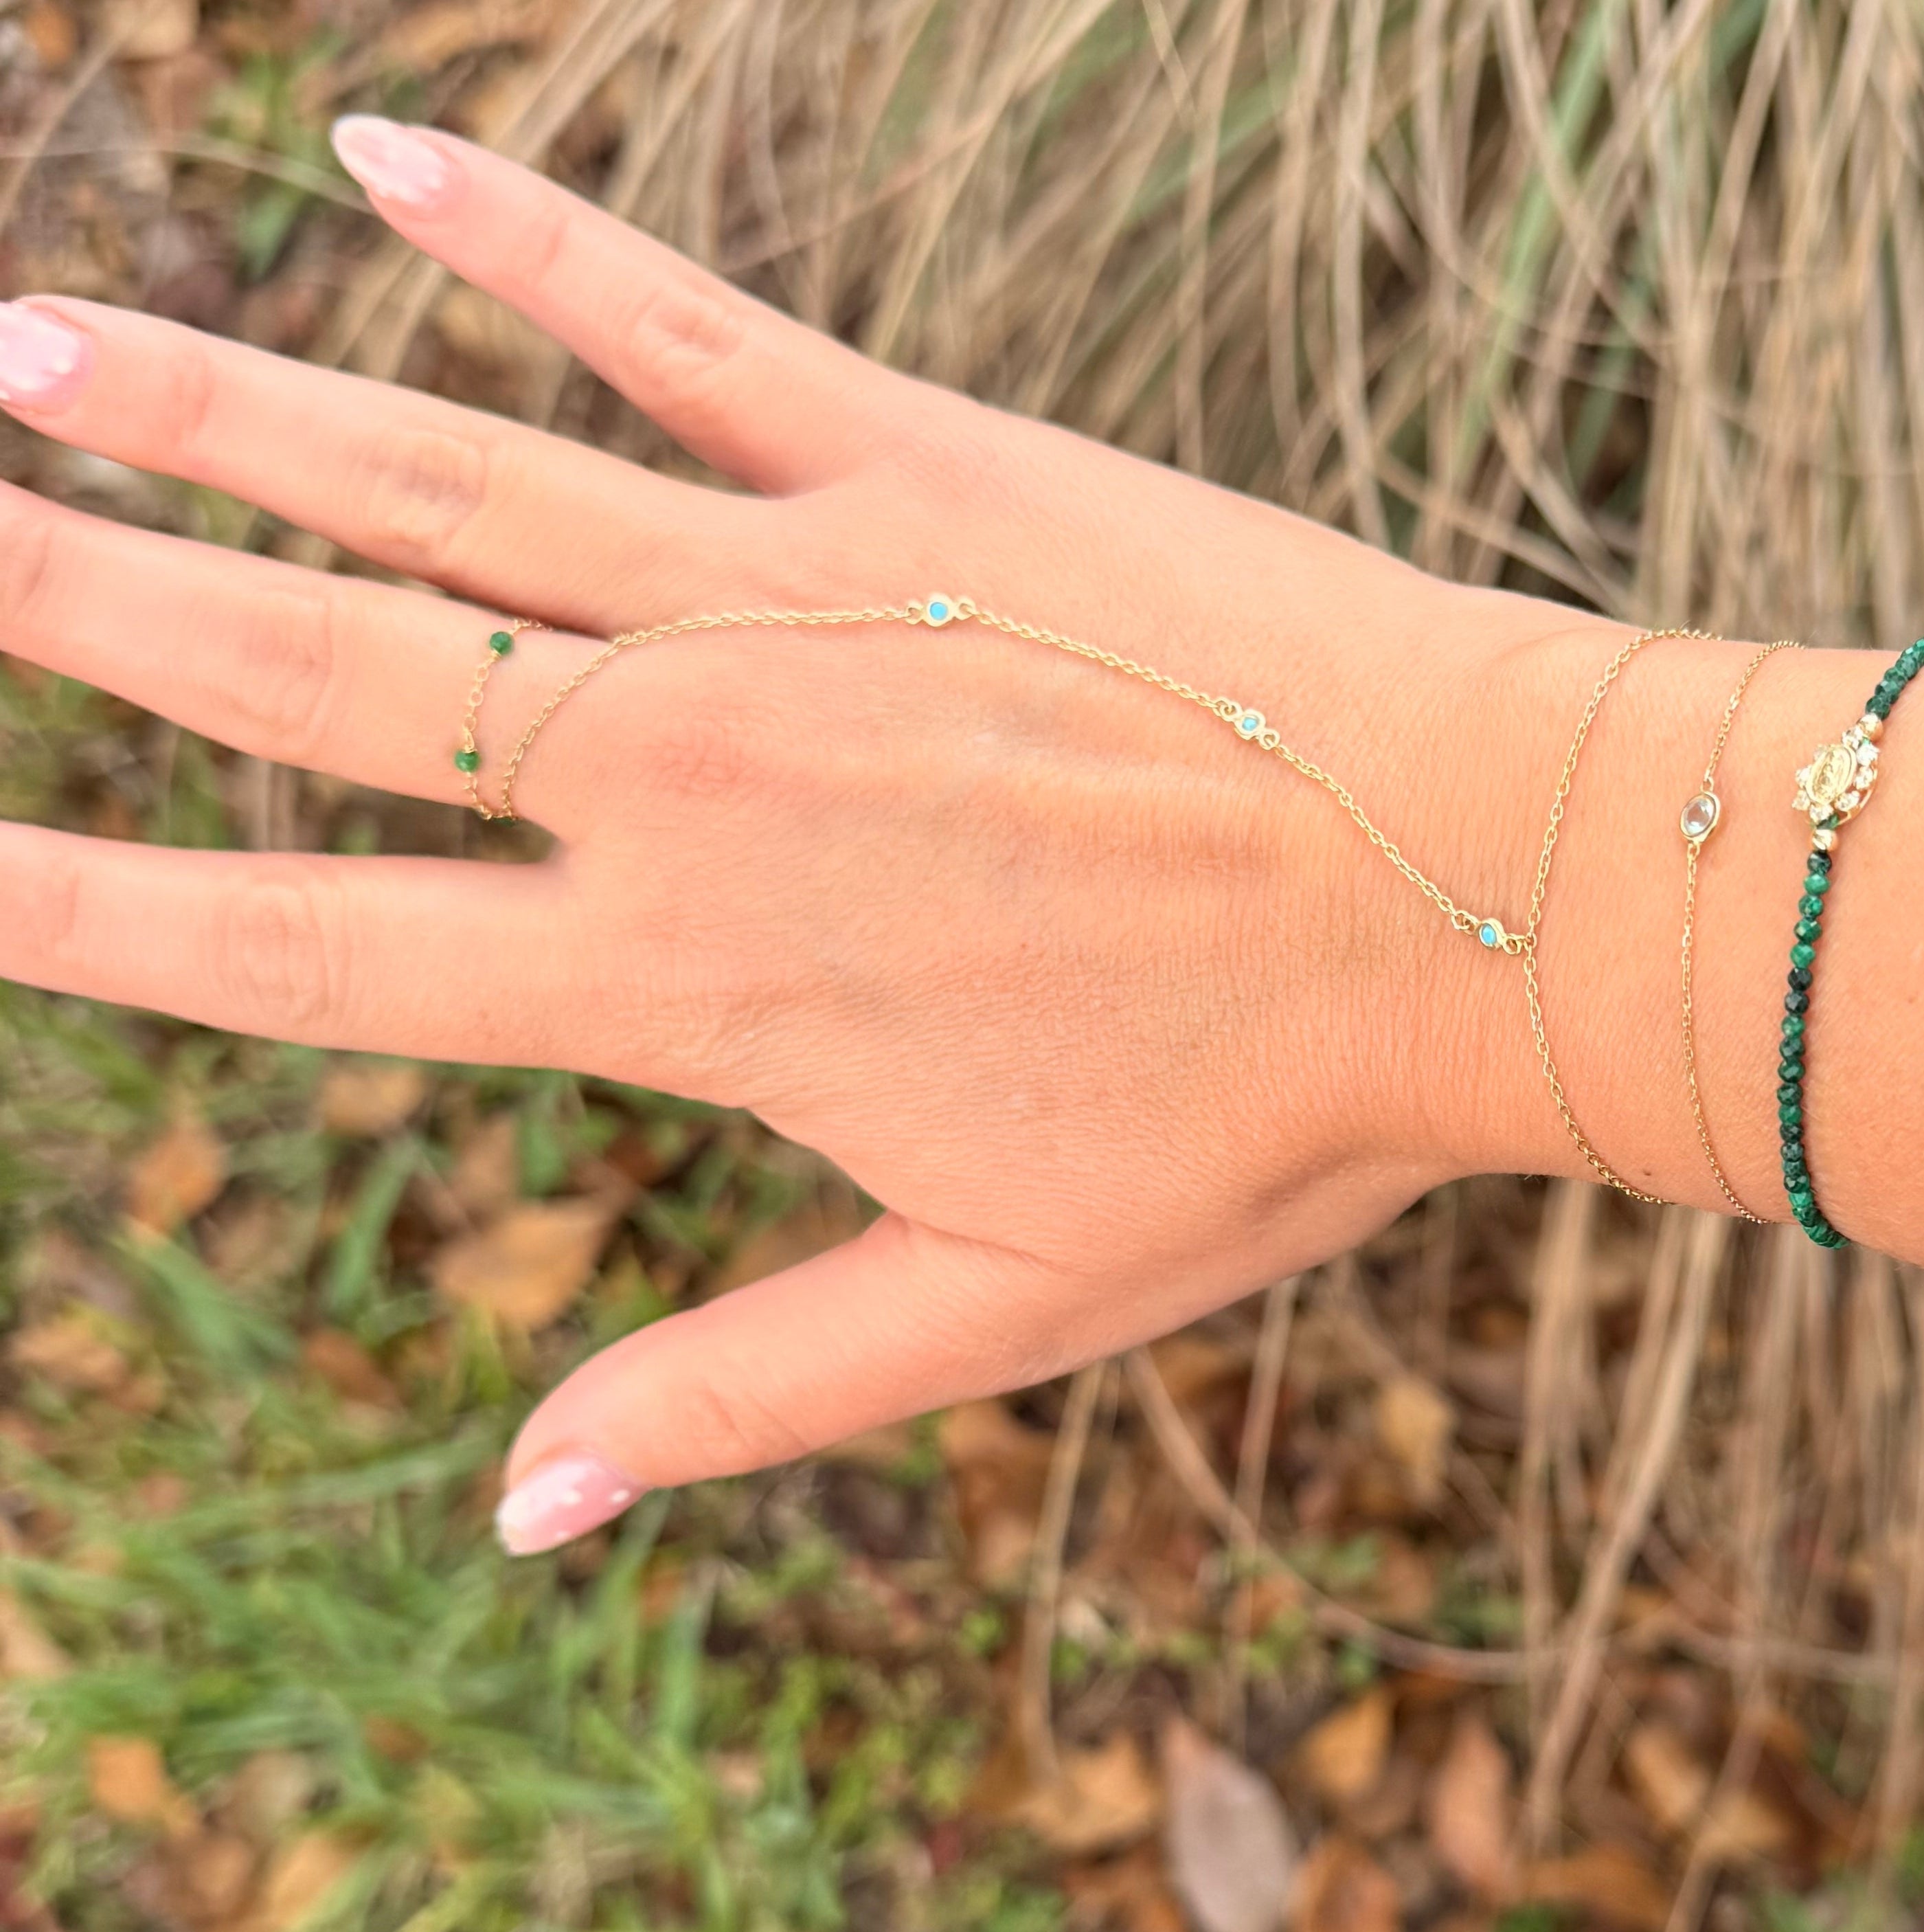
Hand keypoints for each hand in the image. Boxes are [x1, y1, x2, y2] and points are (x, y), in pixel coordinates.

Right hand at [0, 120, 1577, 1550]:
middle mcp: (694, 766)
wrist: (1493, 902)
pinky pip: (677, 321)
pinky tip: (367, 149)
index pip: (301, 953)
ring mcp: (799, 590)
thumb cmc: (1267, 1123)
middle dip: (75, 595)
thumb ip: (745, 1391)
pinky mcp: (924, 464)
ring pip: (433, 467)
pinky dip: (521, 233)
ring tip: (17, 335)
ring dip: (209, 400)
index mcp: (689, 983)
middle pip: (309, 671)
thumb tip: (522, 1508)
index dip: (75, 909)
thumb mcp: (999, 1306)